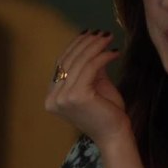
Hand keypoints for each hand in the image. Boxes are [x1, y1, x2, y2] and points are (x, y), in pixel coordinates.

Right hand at [45, 30, 126, 145]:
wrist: (115, 134)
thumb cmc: (107, 112)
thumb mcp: (95, 85)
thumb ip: (90, 68)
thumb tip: (93, 44)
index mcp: (53, 96)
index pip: (61, 63)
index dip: (75, 46)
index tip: (90, 33)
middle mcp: (53, 98)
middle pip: (69, 61)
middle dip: (86, 43)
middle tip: (102, 33)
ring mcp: (62, 98)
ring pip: (80, 63)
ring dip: (96, 47)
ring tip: (109, 38)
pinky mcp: (76, 96)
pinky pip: (90, 68)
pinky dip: (103, 57)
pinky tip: (115, 52)